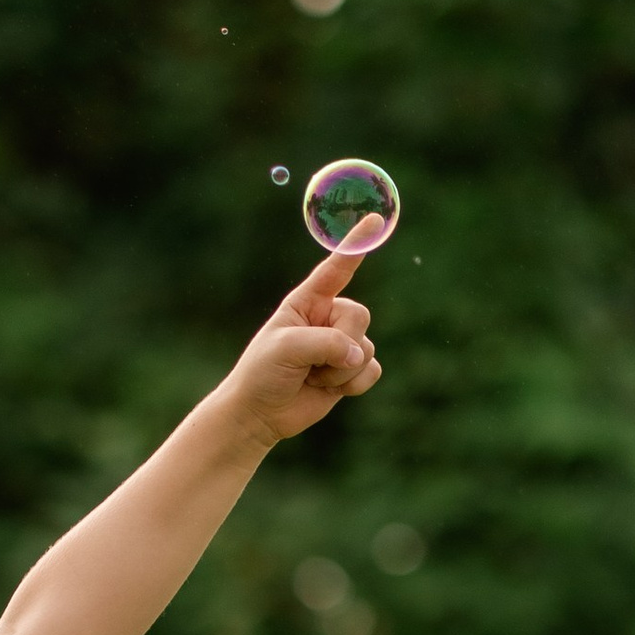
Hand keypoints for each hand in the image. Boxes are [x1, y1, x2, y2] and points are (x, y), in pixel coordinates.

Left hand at [220, 251, 382, 448]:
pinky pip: (372, 371)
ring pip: (366, 348)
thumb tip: (358, 356)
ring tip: (312, 377)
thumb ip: (325, 343)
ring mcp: (341, 344)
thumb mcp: (286, 348)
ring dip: (340, 372)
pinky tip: (329, 390)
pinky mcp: (350, 371)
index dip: (356, 245)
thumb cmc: (263, 373)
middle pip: (360, 317)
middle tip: (310, 363)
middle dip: (340, 344)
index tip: (374, 220)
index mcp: (307, 301)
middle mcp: (328, 318)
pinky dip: (354, 385)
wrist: (260, 414)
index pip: (336, 269)